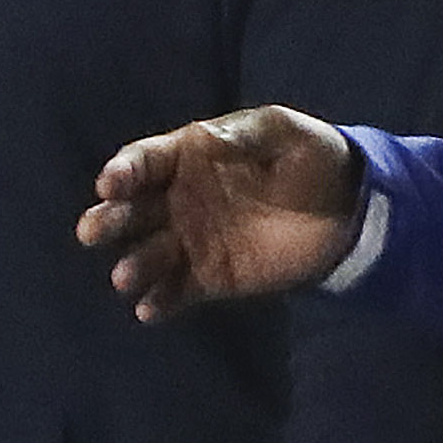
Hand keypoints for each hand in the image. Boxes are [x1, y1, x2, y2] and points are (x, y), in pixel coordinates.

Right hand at [80, 108, 364, 315]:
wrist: (351, 210)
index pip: (144, 162)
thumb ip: (244, 133)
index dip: (124, 172)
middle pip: (133, 210)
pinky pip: (179, 290)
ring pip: (150, 253)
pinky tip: (148, 311)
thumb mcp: (282, 131)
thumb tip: (207, 136)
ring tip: (124, 278)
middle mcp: (178, 199)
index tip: (110, 185)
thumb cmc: (312, 159)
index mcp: (187, 157)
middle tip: (91, 232)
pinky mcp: (212, 276)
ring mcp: (192, 240)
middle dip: (110, 219)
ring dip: (134, 266)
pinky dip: (162, 301)